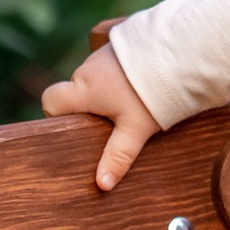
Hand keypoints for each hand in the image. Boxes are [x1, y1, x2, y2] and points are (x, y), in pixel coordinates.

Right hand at [41, 38, 160, 190]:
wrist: (179, 51)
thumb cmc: (152, 93)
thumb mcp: (135, 129)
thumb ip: (118, 156)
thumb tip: (101, 185)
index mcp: (84, 89)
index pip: (50, 101)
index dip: (56, 116)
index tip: (76, 128)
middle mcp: (88, 69)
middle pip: (74, 91)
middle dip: (87, 108)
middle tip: (109, 124)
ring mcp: (103, 53)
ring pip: (94, 78)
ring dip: (105, 91)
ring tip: (130, 105)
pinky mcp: (120, 44)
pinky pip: (110, 66)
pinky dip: (119, 76)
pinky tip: (139, 85)